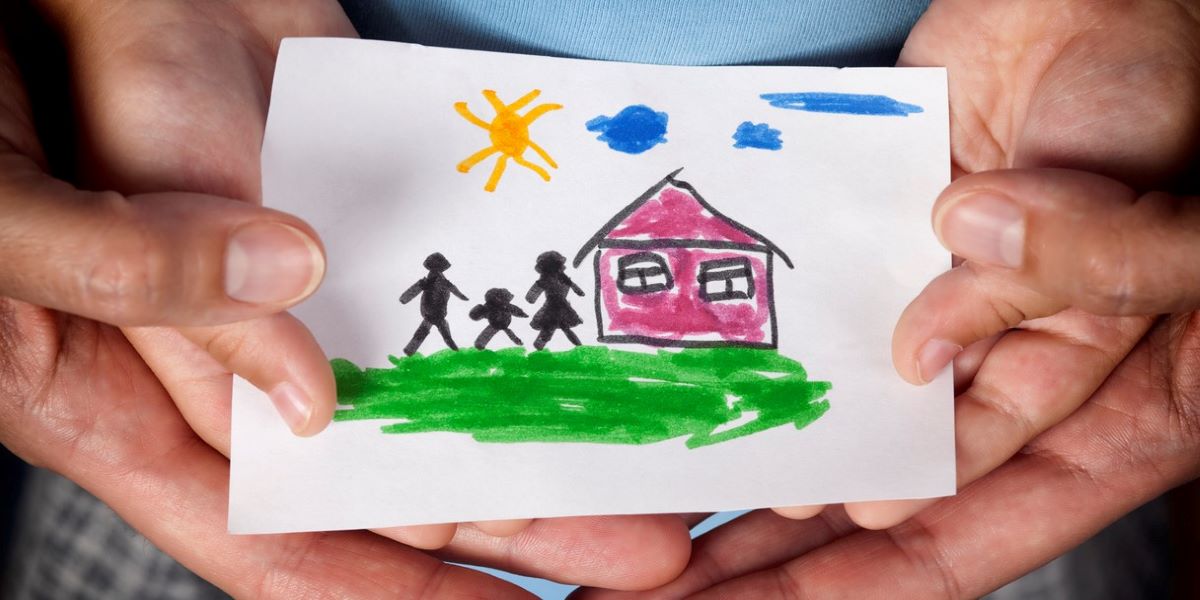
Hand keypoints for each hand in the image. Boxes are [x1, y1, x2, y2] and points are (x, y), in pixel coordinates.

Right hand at [1, 0, 690, 591]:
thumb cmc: (47, 92)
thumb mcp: (67, 213)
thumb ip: (165, 301)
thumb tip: (312, 402)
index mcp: (136, 404)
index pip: (278, 539)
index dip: (394, 590)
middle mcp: (241, 369)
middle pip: (383, 482)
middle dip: (506, 518)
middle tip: (627, 545)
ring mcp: (309, 300)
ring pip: (429, 394)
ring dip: (525, 428)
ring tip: (633, 462)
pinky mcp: (357, 232)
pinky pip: (439, 298)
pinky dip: (505, 323)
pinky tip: (581, 348)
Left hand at [613, 0, 1199, 595]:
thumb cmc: (1166, 96)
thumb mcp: (1166, 219)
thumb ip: (1066, 289)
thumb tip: (923, 357)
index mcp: (1105, 399)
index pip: (986, 520)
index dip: (885, 571)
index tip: (791, 588)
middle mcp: (1007, 372)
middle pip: (899, 488)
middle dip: (804, 540)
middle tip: (702, 577)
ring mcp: (941, 313)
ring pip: (851, 412)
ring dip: (781, 457)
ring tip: (692, 504)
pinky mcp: (889, 254)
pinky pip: (830, 318)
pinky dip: (784, 355)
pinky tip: (718, 391)